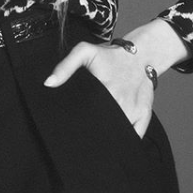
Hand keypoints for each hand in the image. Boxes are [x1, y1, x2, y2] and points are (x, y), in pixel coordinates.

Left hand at [43, 18, 192, 138]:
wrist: (141, 54)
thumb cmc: (109, 55)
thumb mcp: (84, 51)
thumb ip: (66, 66)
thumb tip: (49, 83)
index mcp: (105, 88)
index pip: (88, 115)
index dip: (78, 123)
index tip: (70, 125)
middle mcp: (120, 102)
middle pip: (102, 127)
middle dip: (90, 133)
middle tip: (79, 136)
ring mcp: (134, 110)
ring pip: (117, 133)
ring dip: (106, 138)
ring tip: (95, 141)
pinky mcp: (144, 115)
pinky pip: (134, 137)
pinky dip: (124, 141)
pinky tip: (113, 140)